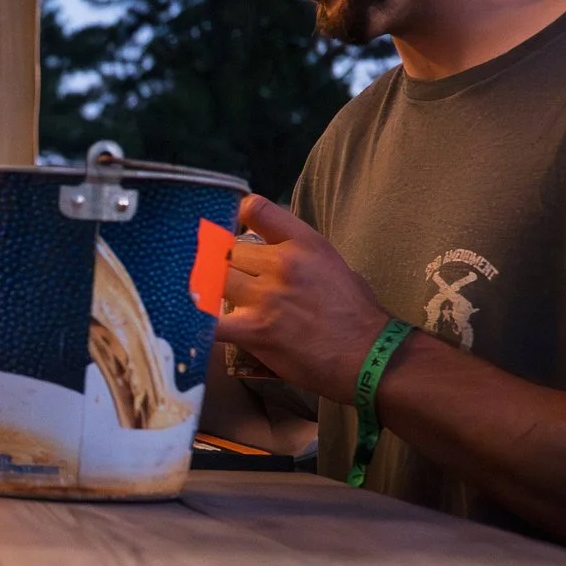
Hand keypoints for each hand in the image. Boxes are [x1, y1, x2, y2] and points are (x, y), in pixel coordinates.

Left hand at [213, 195, 396, 402]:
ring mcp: (266, 296)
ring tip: (214, 301)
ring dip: (212, 291)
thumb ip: (299, 253)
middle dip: (223, 265)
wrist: (370, 356)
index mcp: (304, 243)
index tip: (231, 230)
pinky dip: (200, 322)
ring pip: (215, 280)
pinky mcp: (255, 330)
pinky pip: (211, 321)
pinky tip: (196, 325)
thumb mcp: (332, 264)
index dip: (236, 217)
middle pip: (228, 251)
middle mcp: (282, 263)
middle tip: (227, 281)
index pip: (255, 208)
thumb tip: (269, 254)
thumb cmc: (357, 313)